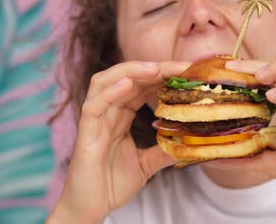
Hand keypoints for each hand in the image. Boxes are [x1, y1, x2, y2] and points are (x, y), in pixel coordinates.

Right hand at [48, 61, 188, 223]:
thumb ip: (164, 151)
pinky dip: (109, 92)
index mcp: (119, 116)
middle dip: (154, 68)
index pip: (141, 86)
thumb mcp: (147, 165)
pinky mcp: (85, 135)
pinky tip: (127, 84)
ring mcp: (94, 121)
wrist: (90, 209)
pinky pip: (93, 106)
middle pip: (126, 78)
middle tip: (181, 67)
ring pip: (104, 82)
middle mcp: (106, 113)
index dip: (163, 76)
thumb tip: (190, 144)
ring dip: (130, 71)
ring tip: (155, 68)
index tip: (188, 72)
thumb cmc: (111, 185)